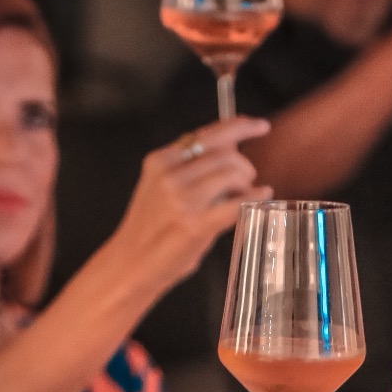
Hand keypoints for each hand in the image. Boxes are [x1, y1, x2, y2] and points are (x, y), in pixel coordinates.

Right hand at [106, 117, 272, 292]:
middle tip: (247, 180)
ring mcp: (181, 200)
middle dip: (244, 166)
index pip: (208, 134)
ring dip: (246, 183)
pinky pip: (237, 202)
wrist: (129, 265)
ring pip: (233, 174)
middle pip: (226, 154)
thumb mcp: (161, 187)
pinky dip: (255, 197)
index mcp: (160, 161)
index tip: (259, 126)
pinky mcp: (195, 224)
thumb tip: (232, 149)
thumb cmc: (150, 230)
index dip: (240, 126)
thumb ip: (191, 168)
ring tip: (243, 195)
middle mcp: (170, 175)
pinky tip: (262, 197)